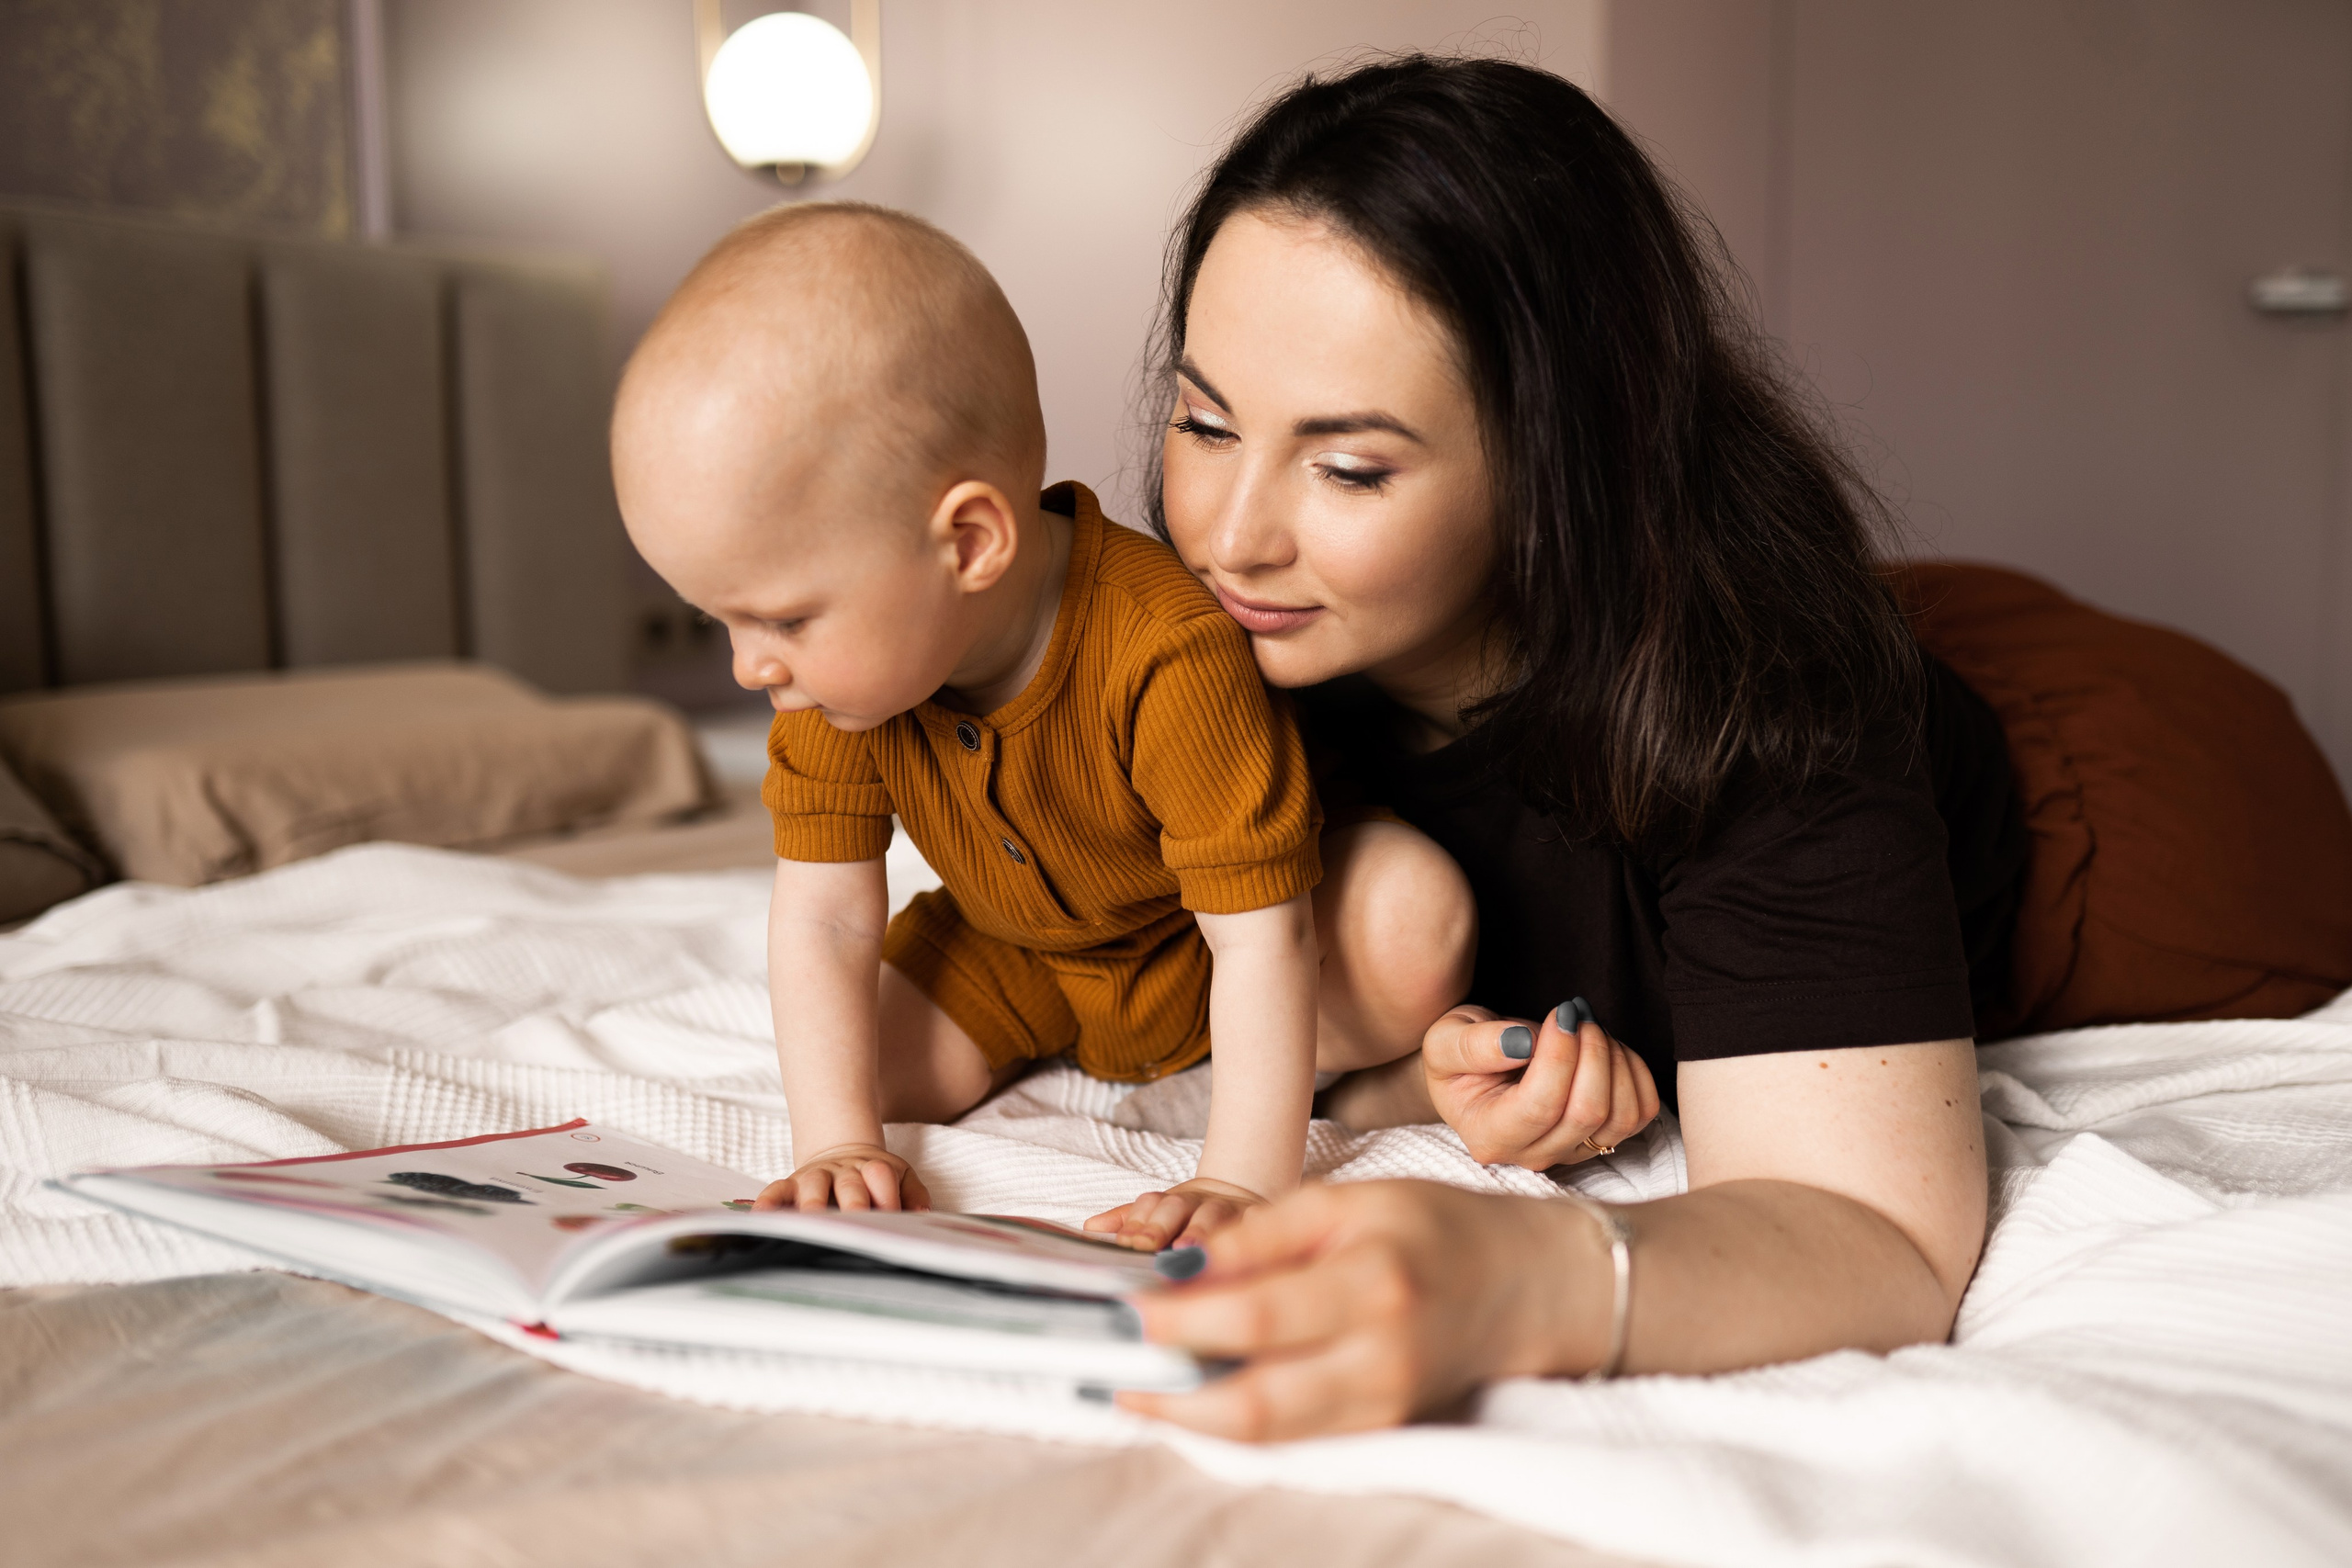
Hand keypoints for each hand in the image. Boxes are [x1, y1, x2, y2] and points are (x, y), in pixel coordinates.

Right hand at [753, 1143, 929, 1211]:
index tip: (891, 1217)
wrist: (843, 1152)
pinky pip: (777, 1190)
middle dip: (852, 1203)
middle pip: (849, 1184)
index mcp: (874, 1168)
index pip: (881, 1176)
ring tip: (811, 1220)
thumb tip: (923, 1215)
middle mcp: (843, 1172)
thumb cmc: (875, 1176)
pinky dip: (769, 1201)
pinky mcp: (791, 1184)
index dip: (886, 1195)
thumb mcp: (901, 1177)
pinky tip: (762, 1215)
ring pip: (813, 1186)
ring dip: (812, 1203)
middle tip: (854, 1221)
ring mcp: (816, 1176)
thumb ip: (914, 1194)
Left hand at [1083, 1175, 1266, 1251]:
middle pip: (1175, 1207)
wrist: (1239, 1196)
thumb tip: (1090, 1228)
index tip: (1126, 1242)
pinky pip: (1254, 1222)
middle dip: (1159, 1226)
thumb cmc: (1191, 1215)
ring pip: (1212, 1215)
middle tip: (1146, 1247)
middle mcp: (1197, 1201)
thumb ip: (1127, 1220)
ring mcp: (1228, 1209)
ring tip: (1187, 1250)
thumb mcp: (1158, 1213)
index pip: (1149, 1205)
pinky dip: (1250, 1229)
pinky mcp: (1256, 1218)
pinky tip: (1243, 1249)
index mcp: (1170, 1202)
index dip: (1137, 1223)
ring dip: (1199, 1232)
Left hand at [1119, 1180, 1606, 1439]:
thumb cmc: (1434, 1228)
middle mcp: (1380, 1357)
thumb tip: (1180, 1272)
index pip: (1255, 1315)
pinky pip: (1292, 1435)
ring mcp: (1382, 1404)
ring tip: (1135, 1386)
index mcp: (1372, 1282)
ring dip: (1191, 1415)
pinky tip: (1194, 1394)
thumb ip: (1262, 1235)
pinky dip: (1234, 1419)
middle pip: (1254, 1402)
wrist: (1526, 1286)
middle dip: (1170, 1394)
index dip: (1181, 1319)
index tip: (1127, 1310)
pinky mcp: (1379, 1427)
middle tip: (1110, 1371)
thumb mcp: (1347, 1202)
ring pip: (1267, 1432)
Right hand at [1424, 999, 1658, 1168]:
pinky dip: (1634, 1072)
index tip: (1561, 1012)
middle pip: (1587, 1113)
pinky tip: (1607, 1048)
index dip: (1561, 1055)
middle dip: (1591, 1051)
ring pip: (1620, 1116)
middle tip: (1576, 1013)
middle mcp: (1532, 1155)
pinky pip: (1640, 1112)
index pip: (1541, 1106)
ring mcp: (1571, 1152)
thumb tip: (1522, 1043)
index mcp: (1489, 1136)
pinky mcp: (1602, 1140)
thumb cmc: (1459, 1056)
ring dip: (1614, 1060)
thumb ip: (1475, 1045)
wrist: (1475, 1072)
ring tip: (1589, 1028)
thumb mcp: (1446, 1041)